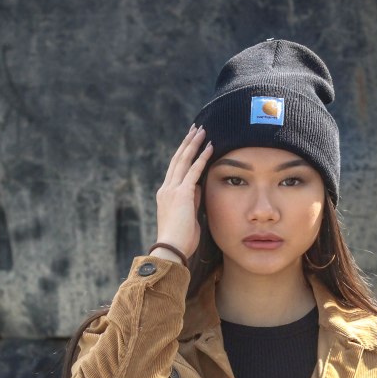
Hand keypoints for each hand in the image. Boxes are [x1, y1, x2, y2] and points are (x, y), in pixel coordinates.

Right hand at [154, 124, 212, 259]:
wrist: (171, 249)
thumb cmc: (181, 239)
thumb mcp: (188, 216)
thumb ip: (192, 200)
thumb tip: (199, 187)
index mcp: (166, 194)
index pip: (176, 169)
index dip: (184, 154)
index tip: (191, 142)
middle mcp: (167, 188)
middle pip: (178, 159)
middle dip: (187, 143)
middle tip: (196, 129)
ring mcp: (173, 190)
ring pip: (183, 160)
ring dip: (194, 144)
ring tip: (202, 131)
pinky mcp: (181, 194)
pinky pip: (193, 171)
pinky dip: (202, 158)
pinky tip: (209, 147)